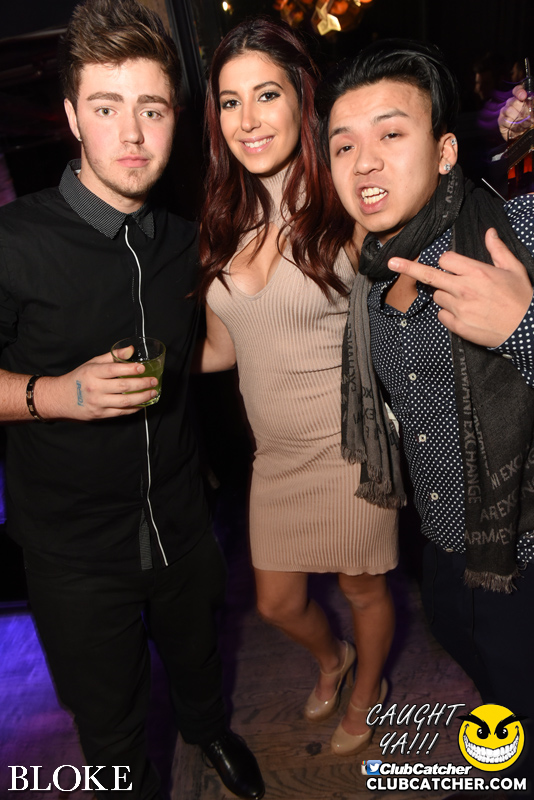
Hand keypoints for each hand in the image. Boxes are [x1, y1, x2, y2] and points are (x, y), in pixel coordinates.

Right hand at [37, 350, 158, 420]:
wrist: (60, 398)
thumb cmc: (79, 378)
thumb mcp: (92, 363)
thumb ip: (112, 357)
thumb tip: (130, 349)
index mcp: (92, 373)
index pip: (113, 370)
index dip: (130, 369)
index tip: (143, 367)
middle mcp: (94, 388)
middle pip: (122, 387)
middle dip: (141, 384)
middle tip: (153, 381)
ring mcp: (97, 403)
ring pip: (124, 402)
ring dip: (142, 398)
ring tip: (153, 392)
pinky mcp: (100, 414)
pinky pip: (121, 412)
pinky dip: (134, 408)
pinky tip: (143, 403)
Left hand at [388, 229, 532, 346]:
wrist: (527, 328)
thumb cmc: (521, 298)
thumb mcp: (514, 269)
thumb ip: (497, 250)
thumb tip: (489, 232)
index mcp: (476, 272)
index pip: (446, 259)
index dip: (447, 261)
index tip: (451, 265)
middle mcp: (464, 289)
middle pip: (429, 276)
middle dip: (408, 267)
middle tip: (391, 262)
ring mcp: (459, 308)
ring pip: (437, 296)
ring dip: (445, 295)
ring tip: (467, 300)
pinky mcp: (458, 326)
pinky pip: (442, 315)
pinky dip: (448, 313)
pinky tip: (465, 314)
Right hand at [498, 85, 530, 141]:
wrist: (525, 135)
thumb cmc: (530, 122)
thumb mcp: (533, 112)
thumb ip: (532, 104)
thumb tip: (532, 99)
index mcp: (520, 99)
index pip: (517, 90)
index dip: (519, 92)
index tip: (523, 96)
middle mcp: (511, 104)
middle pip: (512, 101)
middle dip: (521, 109)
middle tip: (528, 117)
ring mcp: (504, 112)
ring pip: (508, 110)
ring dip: (518, 118)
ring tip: (525, 124)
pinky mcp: (501, 122)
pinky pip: (505, 120)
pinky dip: (512, 124)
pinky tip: (518, 128)